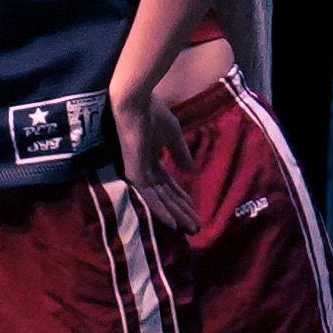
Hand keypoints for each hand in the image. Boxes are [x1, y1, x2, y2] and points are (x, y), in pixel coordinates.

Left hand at [109, 80, 199, 233]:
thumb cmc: (152, 112)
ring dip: (176, 215)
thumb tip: (191, 172)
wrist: (135, 102)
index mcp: (151, 160)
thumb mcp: (172, 135)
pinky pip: (149, 197)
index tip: (195, 211)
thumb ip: (180, 153)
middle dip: (182, 212)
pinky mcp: (135, 174)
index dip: (182, 198)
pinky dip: (162, 211)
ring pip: (160, 200)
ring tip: (191, 230)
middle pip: (165, 197)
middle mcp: (144, 170)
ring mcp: (139, 173)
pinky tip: (173, 223)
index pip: (168, 185)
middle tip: (197, 228)